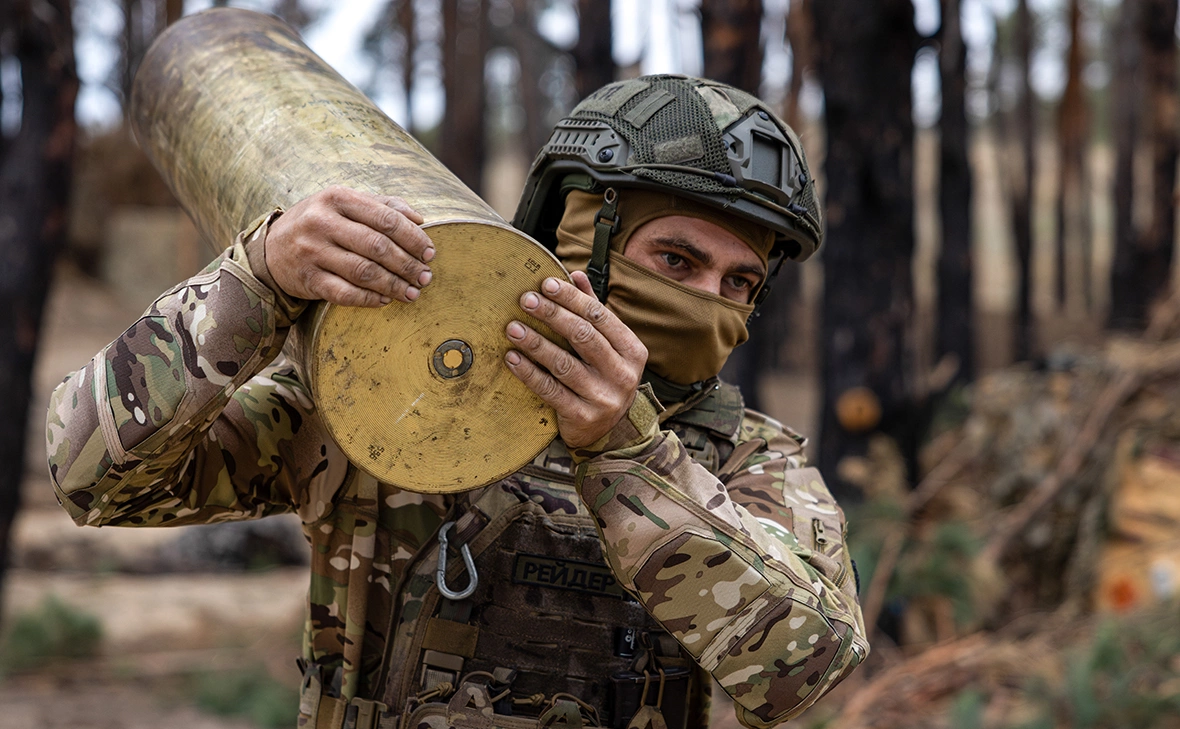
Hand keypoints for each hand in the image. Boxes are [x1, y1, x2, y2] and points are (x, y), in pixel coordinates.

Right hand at [264, 186, 434, 305]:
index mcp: (337, 197)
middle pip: (377, 246)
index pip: (386, 218)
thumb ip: (382, 205)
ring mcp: (312, 251)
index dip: (413, 237)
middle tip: (425, 277)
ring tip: (412, 293)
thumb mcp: (343, 204)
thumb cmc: (320, 223)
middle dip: (407, 264)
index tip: (430, 252)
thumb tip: (419, 219)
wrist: (271, 249)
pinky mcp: (307, 279)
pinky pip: (345, 293)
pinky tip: (384, 301)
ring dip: (393, 285)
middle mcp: (322, 222)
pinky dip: (369, 299)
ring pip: (364, 272)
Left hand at [504, 270, 647, 448]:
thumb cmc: (604, 378)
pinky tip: (513, 358)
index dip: (572, 298)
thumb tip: (575, 275)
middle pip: (583, 337)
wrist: (608, 432)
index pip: (599, 316)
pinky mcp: (583, 417)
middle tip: (526, 300)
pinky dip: (529, 372)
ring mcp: (604, 397)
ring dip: (536, 343)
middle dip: (552, 315)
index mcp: (632, 350)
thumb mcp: (608, 346)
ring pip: (565, 364)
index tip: (546, 284)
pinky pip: (551, 390)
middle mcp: (622, 374)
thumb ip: (593, 311)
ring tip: (513, 328)